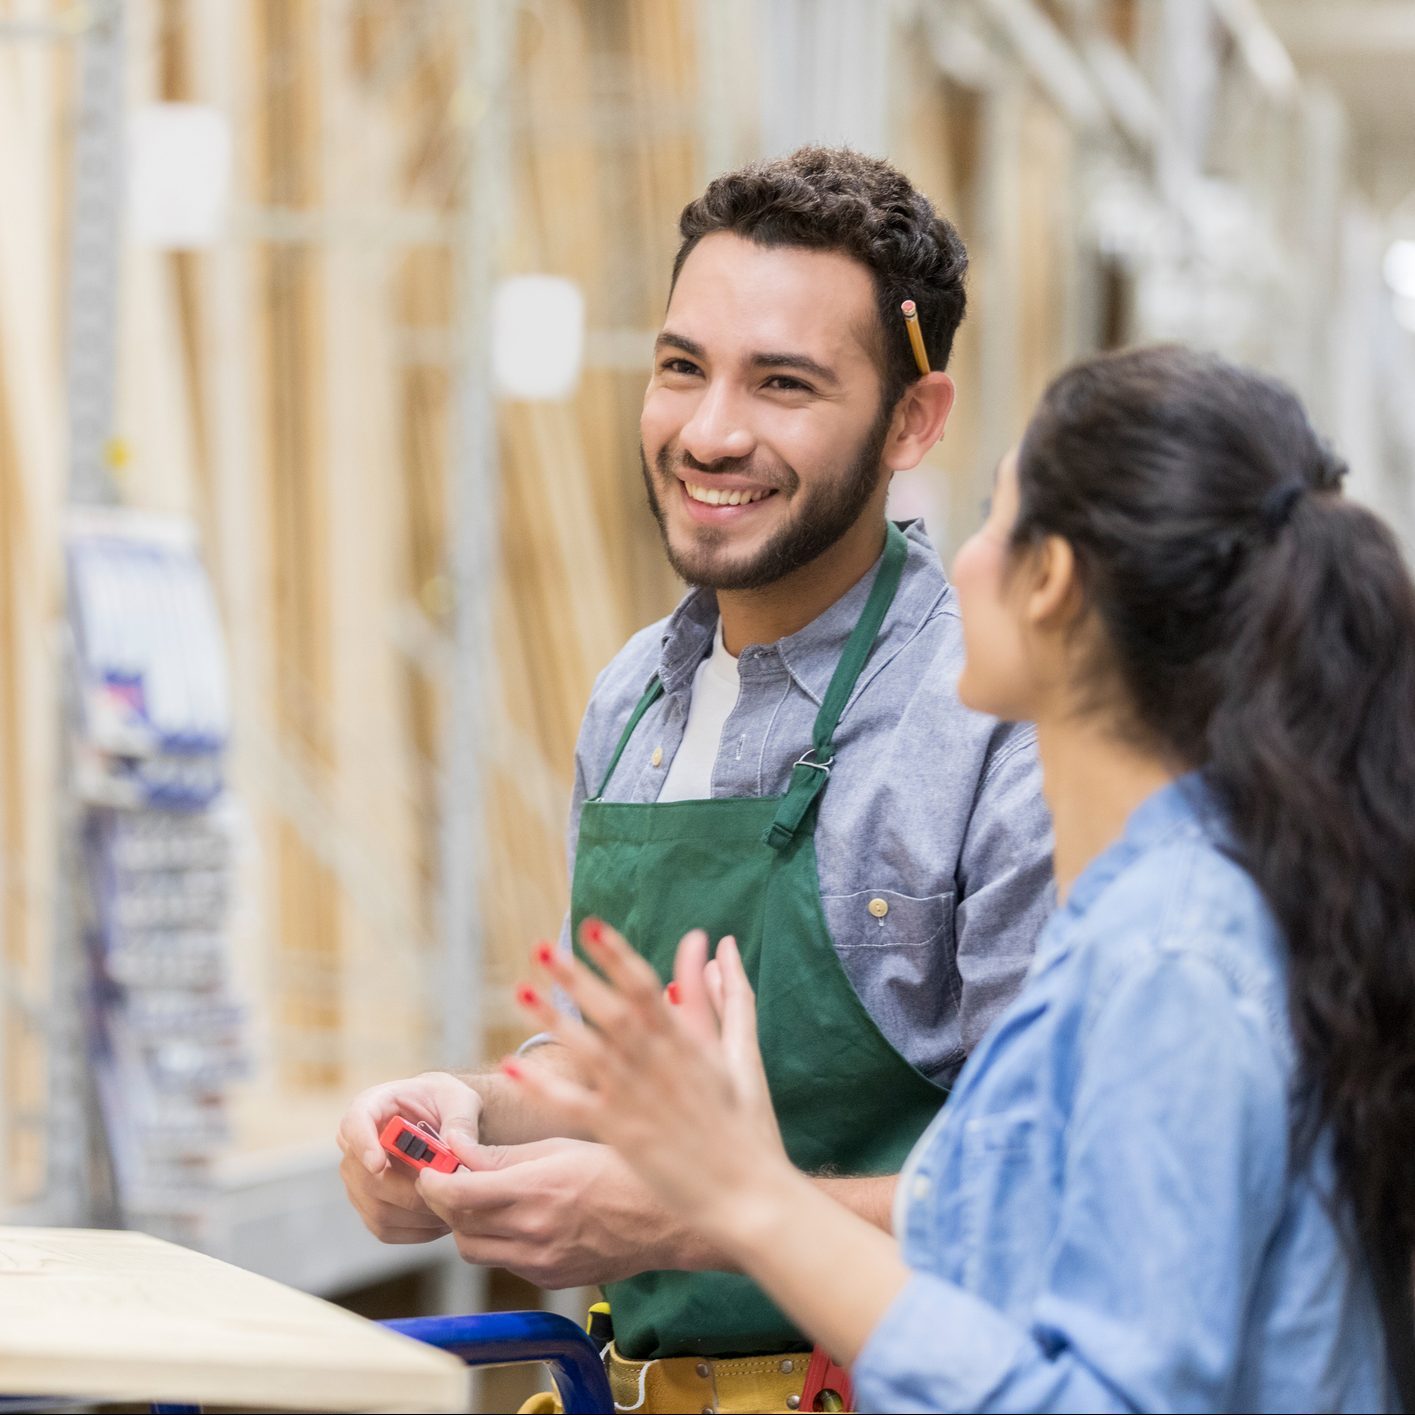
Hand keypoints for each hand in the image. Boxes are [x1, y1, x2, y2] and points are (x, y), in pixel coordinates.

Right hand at [336, 1071, 482, 1242]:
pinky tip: (443, 1217)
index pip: (354, 1123)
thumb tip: (455, 1145)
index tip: (379, 1164)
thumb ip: (460, 1120)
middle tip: (447, 1194)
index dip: (362, 1144)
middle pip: (367, 1179)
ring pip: (378, 1209)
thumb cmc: (446, 1103)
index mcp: (372, 1106)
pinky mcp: (369, 1206)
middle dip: (410, 1192)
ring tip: (454, 1207)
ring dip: (419, 1214)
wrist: (444, 1120)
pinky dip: (417, 1229)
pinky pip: (386, 1228)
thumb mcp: (460, 1099)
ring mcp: (358, 1179)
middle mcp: (356, 1144)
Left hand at [415, 1135, 709, 1286]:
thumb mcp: (562, 1147)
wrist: (665, 1220)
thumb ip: (504, 1155)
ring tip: (487, 1198)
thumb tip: (458, 1151)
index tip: (431, 1168)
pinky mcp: (550, 1279)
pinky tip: (521, 1217)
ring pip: (477, 1251)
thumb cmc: (621, 1170)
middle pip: (458, 1227)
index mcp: (536, 1190)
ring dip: (469, 1226)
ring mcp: (541, 1262)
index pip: (457, 1195)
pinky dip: (500, 1241)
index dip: (433, 1182)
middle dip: (447, 1203)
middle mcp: (533, 1232)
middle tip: (455, 1179)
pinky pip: (506, 1263)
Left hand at [509, 922, 793, 1246]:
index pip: (647, 987)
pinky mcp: (623, 1136)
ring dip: (553, 1020)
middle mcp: (660, 1065)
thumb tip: (720, 944)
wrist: (751, 1196)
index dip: (618, 955)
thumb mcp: (743, 1053)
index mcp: (689, 1043)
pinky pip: (575, 1106)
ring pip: (589, 1051)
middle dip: (577, 977)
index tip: (592, 927)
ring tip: (521, 991)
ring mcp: (639, 1100)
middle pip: (611, 1011)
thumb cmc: (751, 1125)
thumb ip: (729, 996)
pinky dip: (544, 1087)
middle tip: (541, 947)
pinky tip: (514, 1065)